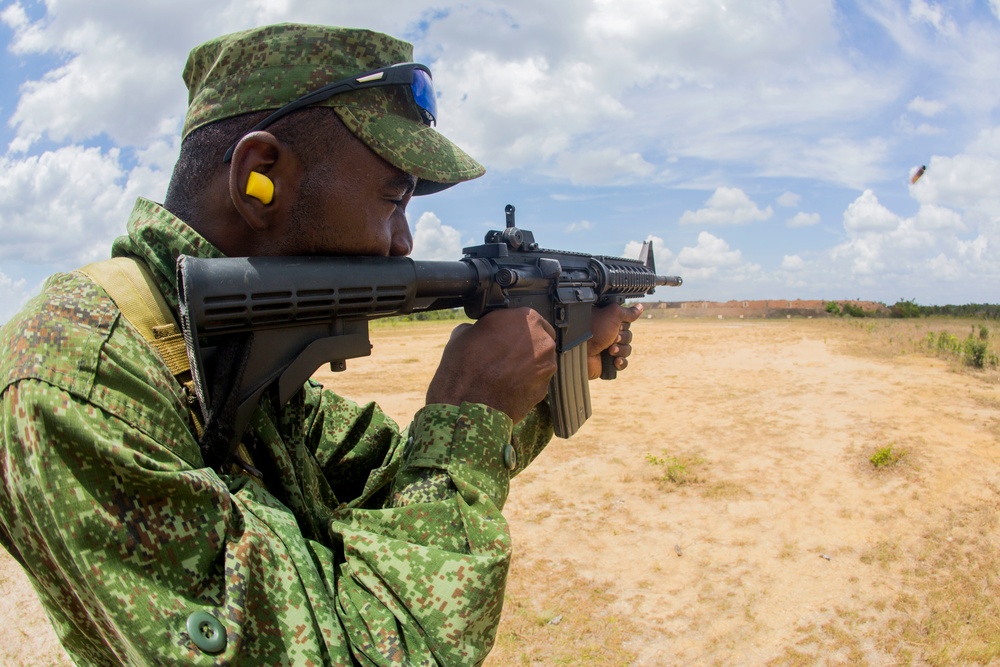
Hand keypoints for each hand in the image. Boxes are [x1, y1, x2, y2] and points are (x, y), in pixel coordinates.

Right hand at [426, 308, 556, 423]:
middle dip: (525, 346)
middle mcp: (542, 341)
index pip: (527, 318)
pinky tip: (506, 388)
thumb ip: (482, 328)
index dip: (514, 328)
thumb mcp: (464, 332)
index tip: (504, 336)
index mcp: (526, 319)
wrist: (467, 405)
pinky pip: (536, 382)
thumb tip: (482, 332)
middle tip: (505, 354)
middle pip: (539, 339)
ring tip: (503, 373)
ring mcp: (546, 367)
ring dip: (526, 365)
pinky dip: (525, 383)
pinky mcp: (544, 390)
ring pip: (540, 361)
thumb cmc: (464, 367)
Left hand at [587, 303, 643, 378]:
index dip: (624, 325)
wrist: (580, 351)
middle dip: (623, 338)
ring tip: (609, 350)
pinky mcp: (607, 363)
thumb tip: (639, 307)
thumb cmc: (592, 330)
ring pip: (627, 350)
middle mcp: (607, 334)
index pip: (627, 323)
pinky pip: (623, 363)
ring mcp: (607, 348)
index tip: (618, 326)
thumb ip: (627, 312)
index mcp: (607, 322)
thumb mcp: (612, 314)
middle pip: (628, 336)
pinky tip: (615, 361)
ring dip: (621, 350)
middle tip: (612, 338)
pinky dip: (621, 362)